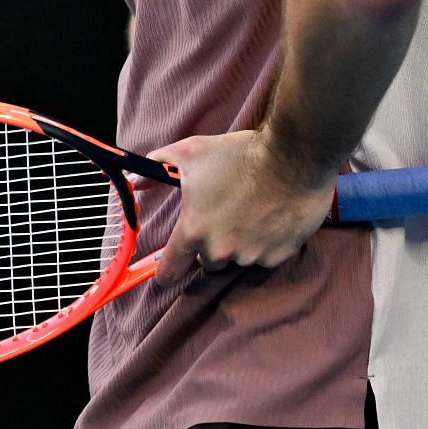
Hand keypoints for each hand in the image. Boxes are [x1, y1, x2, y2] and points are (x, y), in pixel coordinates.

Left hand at [147, 129, 338, 285]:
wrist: (293, 157)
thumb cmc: (239, 154)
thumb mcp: (191, 153)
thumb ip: (159, 166)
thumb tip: (134, 176)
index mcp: (195, 230)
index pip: (171, 268)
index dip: (164, 273)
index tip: (163, 276)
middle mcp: (221, 250)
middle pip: (208, 261)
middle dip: (211, 245)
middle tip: (222, 217)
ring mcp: (252, 255)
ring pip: (238, 259)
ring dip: (239, 244)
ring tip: (250, 212)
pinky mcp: (278, 256)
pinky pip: (265, 257)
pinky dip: (265, 243)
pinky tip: (270, 218)